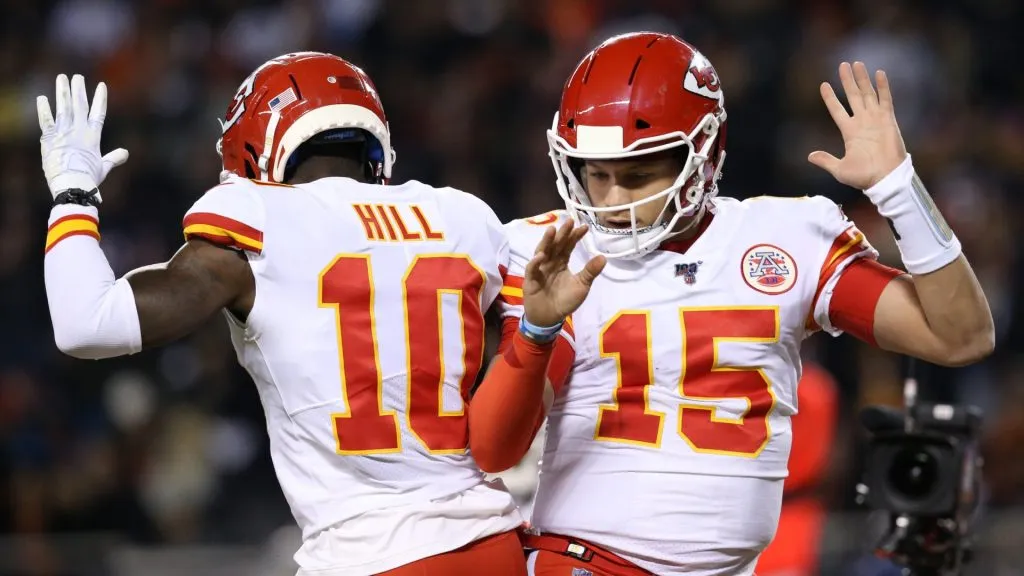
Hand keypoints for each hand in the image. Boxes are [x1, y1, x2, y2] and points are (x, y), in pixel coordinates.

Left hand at [37, 74, 128, 200]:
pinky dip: (43, 109)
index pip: (98, 112)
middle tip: (77, 76)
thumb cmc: (89, 177)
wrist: (72, 183)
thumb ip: (114, 158)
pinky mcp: (49, 138)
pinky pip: (45, 120)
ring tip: (61, 78)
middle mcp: (79, 130)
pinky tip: (42, 98)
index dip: (100, 98)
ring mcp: (63, 132)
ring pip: (63, 107)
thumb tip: (126, 153)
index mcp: (93, 136)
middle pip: (79, 105)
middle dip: (79, 89)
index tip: (101, 85)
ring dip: (62, 92)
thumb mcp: (104, 167)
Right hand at [522, 219, 605, 326]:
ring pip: (542, 251)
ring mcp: (539, 269)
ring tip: (552, 230)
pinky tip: (541, 256)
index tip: (584, 227)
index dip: (575, 236)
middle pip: (556, 244)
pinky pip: (532, 269)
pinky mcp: (530, 279)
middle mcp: (550, 262)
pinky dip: (535, 262)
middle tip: (569, 221)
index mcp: (561, 261)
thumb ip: (590, 271)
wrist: (550, 317)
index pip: (568, 245)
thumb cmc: (565, 301)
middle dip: (562, 233)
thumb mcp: (581, 285)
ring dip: (546, 241)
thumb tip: (603, 257)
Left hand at [808, 62, 907, 189]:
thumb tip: (810, 156)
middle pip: (853, 96)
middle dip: (847, 81)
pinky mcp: (888, 119)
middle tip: (842, 65)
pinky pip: (885, 99)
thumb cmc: (864, 176)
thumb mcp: (839, 169)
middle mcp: (862, 122)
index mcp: (849, 132)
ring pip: (868, 94)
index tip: (823, 85)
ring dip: (862, 79)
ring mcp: (875, 119)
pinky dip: (883, 86)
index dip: (830, 98)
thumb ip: (826, 160)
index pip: (837, 110)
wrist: (885, 178)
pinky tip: (879, 73)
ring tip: (856, 64)